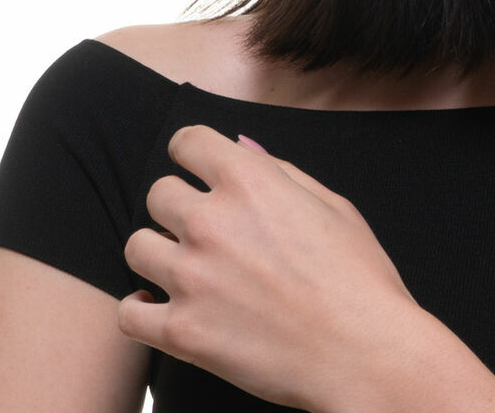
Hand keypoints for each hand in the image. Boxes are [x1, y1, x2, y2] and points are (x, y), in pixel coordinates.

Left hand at [118, 125, 423, 410]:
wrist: (364, 352)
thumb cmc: (358, 277)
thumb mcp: (332, 204)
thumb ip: (279, 170)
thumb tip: (240, 145)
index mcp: (251, 179)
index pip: (187, 142)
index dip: (191, 153)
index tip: (196, 170)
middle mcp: (213, 220)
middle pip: (158, 193)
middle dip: (178, 207)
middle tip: (204, 230)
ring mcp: (193, 275)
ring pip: (138, 246)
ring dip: (159, 254)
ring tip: (186, 270)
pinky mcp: (182, 331)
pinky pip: (129, 312)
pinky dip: (141, 310)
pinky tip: (162, 307)